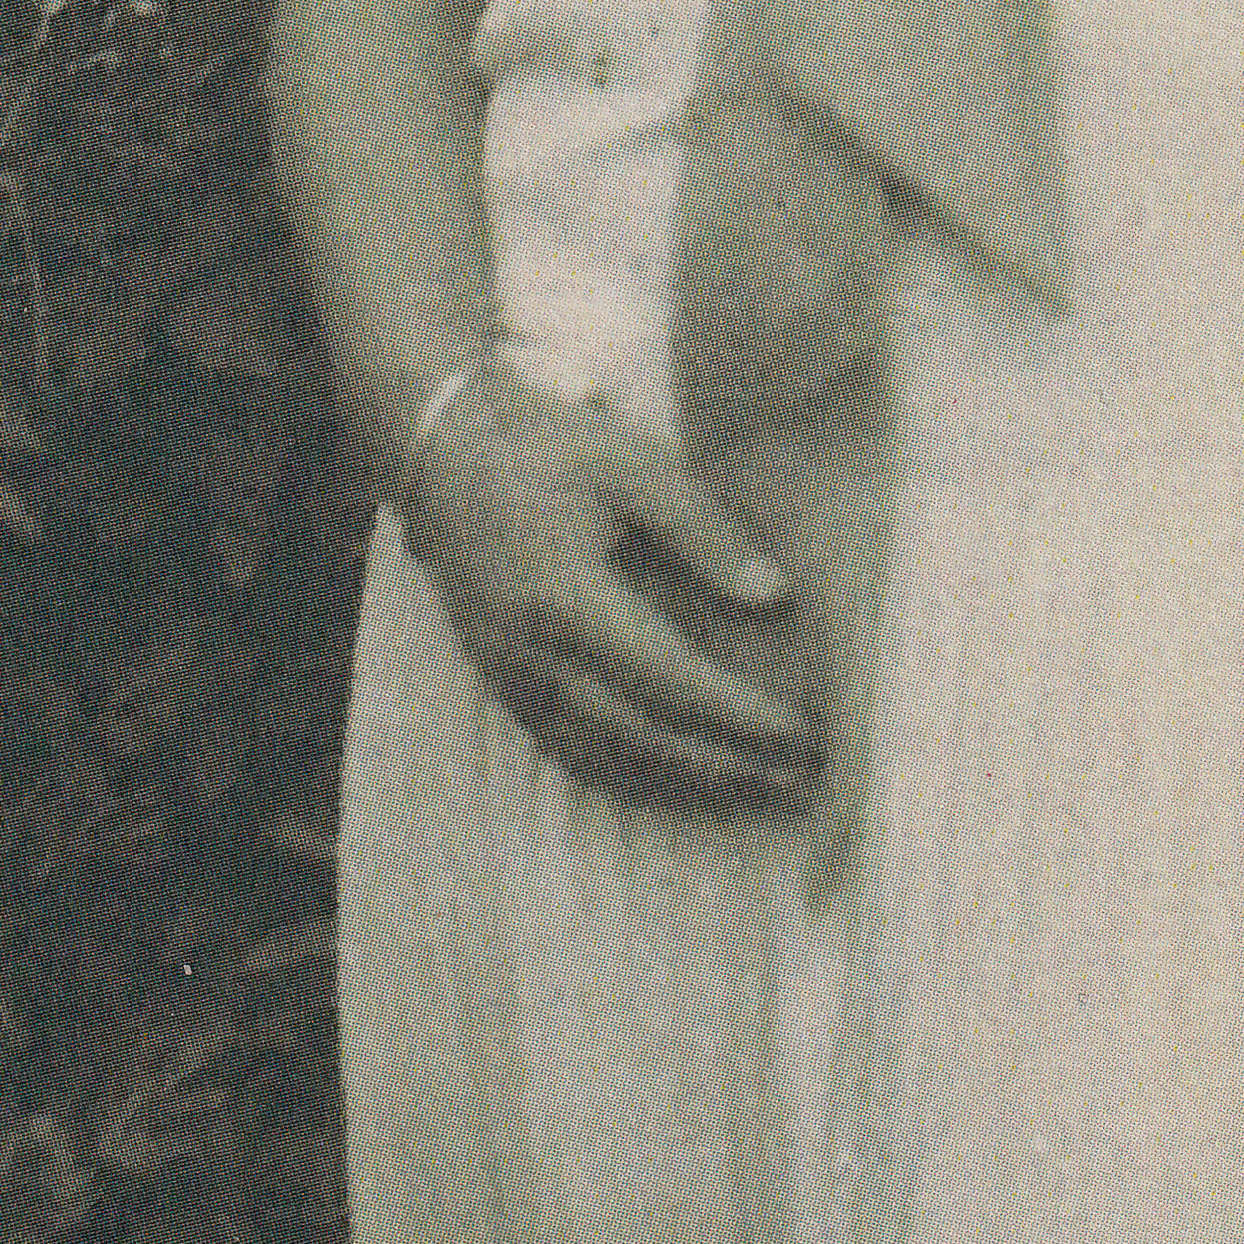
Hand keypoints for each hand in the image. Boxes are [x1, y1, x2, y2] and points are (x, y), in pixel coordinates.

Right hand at [402, 371, 818, 813]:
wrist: (438, 454)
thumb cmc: (542, 450)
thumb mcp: (633, 466)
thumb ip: (704, 532)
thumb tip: (774, 597)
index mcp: (568, 600)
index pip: (672, 683)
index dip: (741, 720)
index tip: (804, 737)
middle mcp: (536, 657)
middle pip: (644, 738)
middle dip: (727, 768)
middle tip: (800, 781)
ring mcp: (513, 679)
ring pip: (606, 759)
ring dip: (686, 785)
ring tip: (757, 792)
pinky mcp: (504, 685)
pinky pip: (571, 753)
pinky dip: (630, 778)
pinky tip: (677, 783)